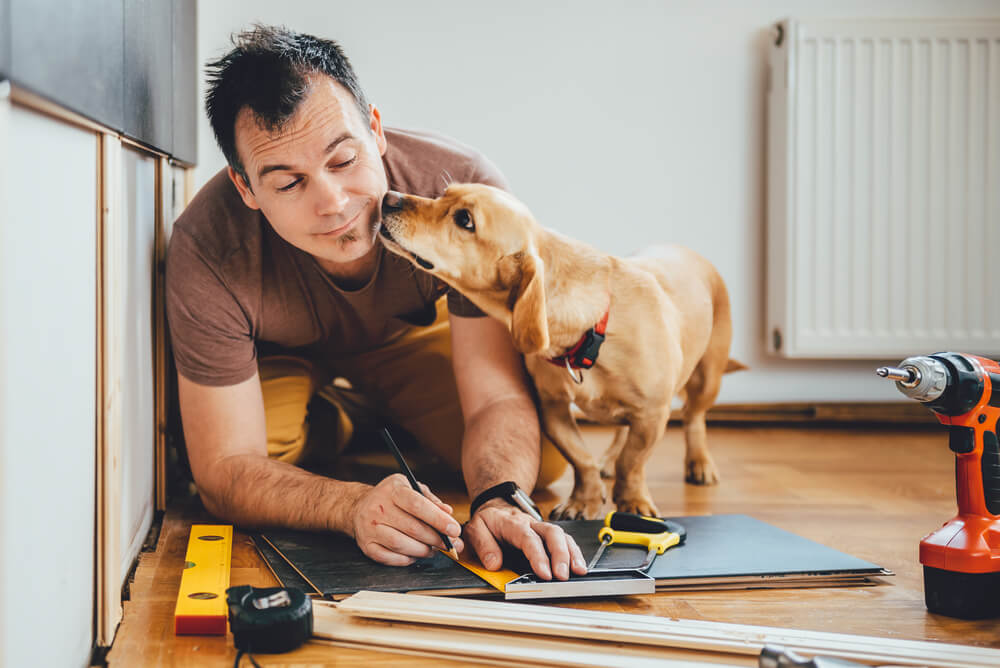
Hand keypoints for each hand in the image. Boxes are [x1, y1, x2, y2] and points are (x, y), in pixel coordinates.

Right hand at [350, 473, 463, 565]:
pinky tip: (416, 554)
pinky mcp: (366, 545)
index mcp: (393, 490)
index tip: (454, 530)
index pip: (417, 505)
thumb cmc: (390, 497)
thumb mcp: (410, 487)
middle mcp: (379, 508)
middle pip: (412, 528)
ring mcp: (370, 528)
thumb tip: (448, 513)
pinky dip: (407, 559)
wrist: (358, 506)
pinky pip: (389, 557)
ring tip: (434, 550)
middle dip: (436, 539)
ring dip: (423, 550)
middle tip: (451, 545)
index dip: (438, 519)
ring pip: (401, 544)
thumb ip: (430, 500)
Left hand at [464, 499, 587, 579]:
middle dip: (560, 555)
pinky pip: (565, 540)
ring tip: (578, 572)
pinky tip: (579, 566)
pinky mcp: (548, 535)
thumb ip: (483, 546)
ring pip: (562, 536)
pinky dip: (574, 553)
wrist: (496, 508)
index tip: (544, 573)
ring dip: (572, 554)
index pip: (528, 538)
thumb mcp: (475, 529)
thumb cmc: (488, 521)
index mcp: (513, 523)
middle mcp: (531, 524)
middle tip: (562, 576)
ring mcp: (542, 528)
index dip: (538, 556)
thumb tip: (494, 564)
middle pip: (552, 533)